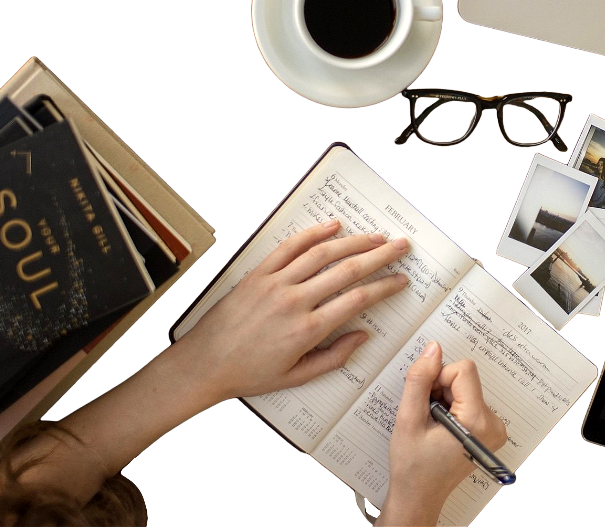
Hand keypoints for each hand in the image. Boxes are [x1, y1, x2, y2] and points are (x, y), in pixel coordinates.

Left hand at [176, 218, 409, 405]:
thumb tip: (363, 336)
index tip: (401, 280)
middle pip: (347, 270)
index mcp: (307, 330)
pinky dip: (312, 234)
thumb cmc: (249, 374)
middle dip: (379, 256)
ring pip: (322, 254)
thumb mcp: (297, 377)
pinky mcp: (258, 274)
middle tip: (400, 247)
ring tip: (375, 236)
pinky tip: (332, 226)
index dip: (385, 287)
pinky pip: (289, 247)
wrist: (204, 364)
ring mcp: (275, 284)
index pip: (357, 300)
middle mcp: (294, 302)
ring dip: (353, 242)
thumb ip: (334, 357)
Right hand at [378, 341, 507, 525]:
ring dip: (444, 399)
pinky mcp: (489, 430)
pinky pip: (469, 400)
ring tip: (432, 426)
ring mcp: (494, 428)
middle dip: (440, 390)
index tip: (426, 401)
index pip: (463, 370)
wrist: (419, 496)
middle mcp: (493, 424)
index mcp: (477, 421)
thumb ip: (419, 380)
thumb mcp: (408, 419)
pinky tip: (441, 428)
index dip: (438, 379)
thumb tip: (433, 348)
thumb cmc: (413, 465)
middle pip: (465, 378)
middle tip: (427, 417)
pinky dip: (452, 407)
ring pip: (465, 387)